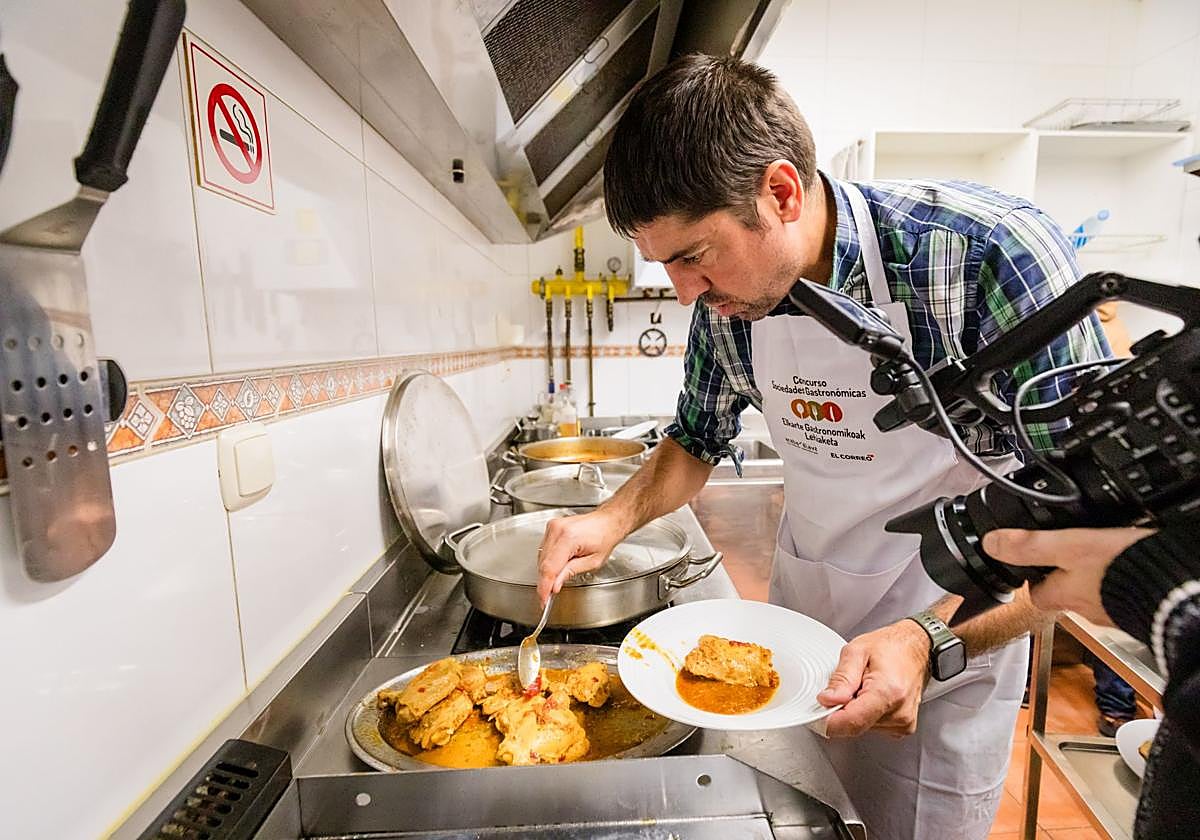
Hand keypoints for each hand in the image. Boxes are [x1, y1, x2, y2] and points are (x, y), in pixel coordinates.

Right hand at [536, 510, 624, 602]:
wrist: (607, 522)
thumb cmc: (604, 538)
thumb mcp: (592, 562)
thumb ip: (571, 573)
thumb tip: (554, 585)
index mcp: (569, 538)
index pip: (550, 567)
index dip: (545, 586)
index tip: (543, 599)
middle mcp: (557, 530)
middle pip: (543, 563)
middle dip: (546, 581)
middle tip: (549, 595)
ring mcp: (552, 527)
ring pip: (541, 557)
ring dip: (546, 571)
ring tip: (557, 578)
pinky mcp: (551, 527)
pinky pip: (544, 549)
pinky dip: (548, 561)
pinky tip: (557, 566)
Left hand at [817, 620, 930, 737]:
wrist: (917, 648)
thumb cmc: (891, 647)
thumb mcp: (857, 651)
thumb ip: (841, 678)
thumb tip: (827, 700)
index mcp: (887, 691)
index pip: (852, 722)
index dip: (828, 720)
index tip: (817, 715)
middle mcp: (899, 712)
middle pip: (855, 725)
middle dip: (843, 710)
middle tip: (848, 687)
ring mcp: (903, 723)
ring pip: (862, 728)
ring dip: (856, 710)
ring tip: (865, 688)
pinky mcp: (903, 727)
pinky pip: (873, 727)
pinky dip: (867, 714)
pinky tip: (873, 697)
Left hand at [981, 527, 1153, 625]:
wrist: (1173, 588)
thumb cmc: (1122, 571)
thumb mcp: (1068, 547)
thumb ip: (1029, 546)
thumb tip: (991, 543)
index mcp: (1063, 595)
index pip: (1035, 593)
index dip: (1030, 575)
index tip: (1030, 559)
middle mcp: (1086, 608)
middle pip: (1064, 591)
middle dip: (1064, 573)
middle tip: (1067, 549)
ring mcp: (1113, 609)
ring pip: (1093, 590)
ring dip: (1093, 574)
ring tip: (1099, 551)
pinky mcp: (1137, 605)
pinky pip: (1119, 590)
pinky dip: (1118, 577)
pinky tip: (1126, 562)